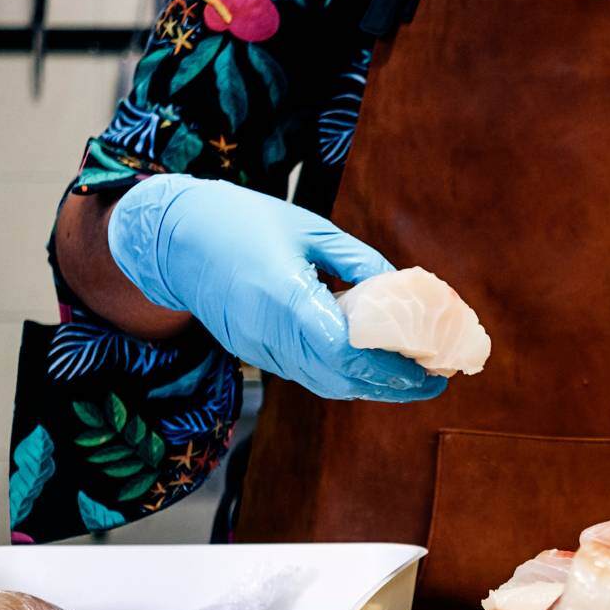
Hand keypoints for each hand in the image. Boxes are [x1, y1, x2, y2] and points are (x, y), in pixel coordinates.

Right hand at [107, 174, 445, 401]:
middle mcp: (268, 331)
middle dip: (391, 385)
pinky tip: (372, 369)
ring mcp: (257, 348)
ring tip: (412, 378)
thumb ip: (358, 263)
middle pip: (339, 377)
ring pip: (323, 383)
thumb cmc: (244, 222)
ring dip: (370, 386)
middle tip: (434, 380)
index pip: (343, 349)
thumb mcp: (310, 230)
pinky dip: (343, 377)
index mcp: (284, 295)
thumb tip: (405, 290)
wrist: (175, 239)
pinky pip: (306, 374)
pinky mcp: (253, 353)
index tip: (427, 367)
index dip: (388, 367)